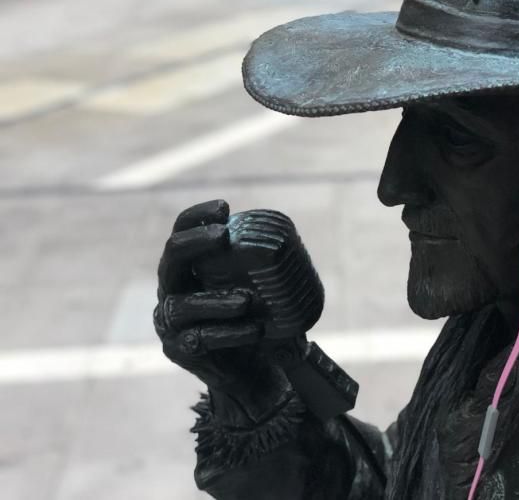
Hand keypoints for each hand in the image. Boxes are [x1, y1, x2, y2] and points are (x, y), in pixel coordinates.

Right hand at [153, 200, 289, 414]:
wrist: (250, 370)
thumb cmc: (250, 318)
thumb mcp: (253, 285)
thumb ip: (257, 263)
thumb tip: (286, 233)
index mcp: (188, 269)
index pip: (182, 234)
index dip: (196, 218)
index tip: (224, 207)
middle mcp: (173, 290)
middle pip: (171, 260)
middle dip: (194, 244)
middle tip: (223, 236)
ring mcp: (171, 323)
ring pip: (184, 305)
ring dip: (216, 301)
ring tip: (246, 300)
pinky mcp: (180, 351)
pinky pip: (201, 340)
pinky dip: (229, 333)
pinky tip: (254, 329)